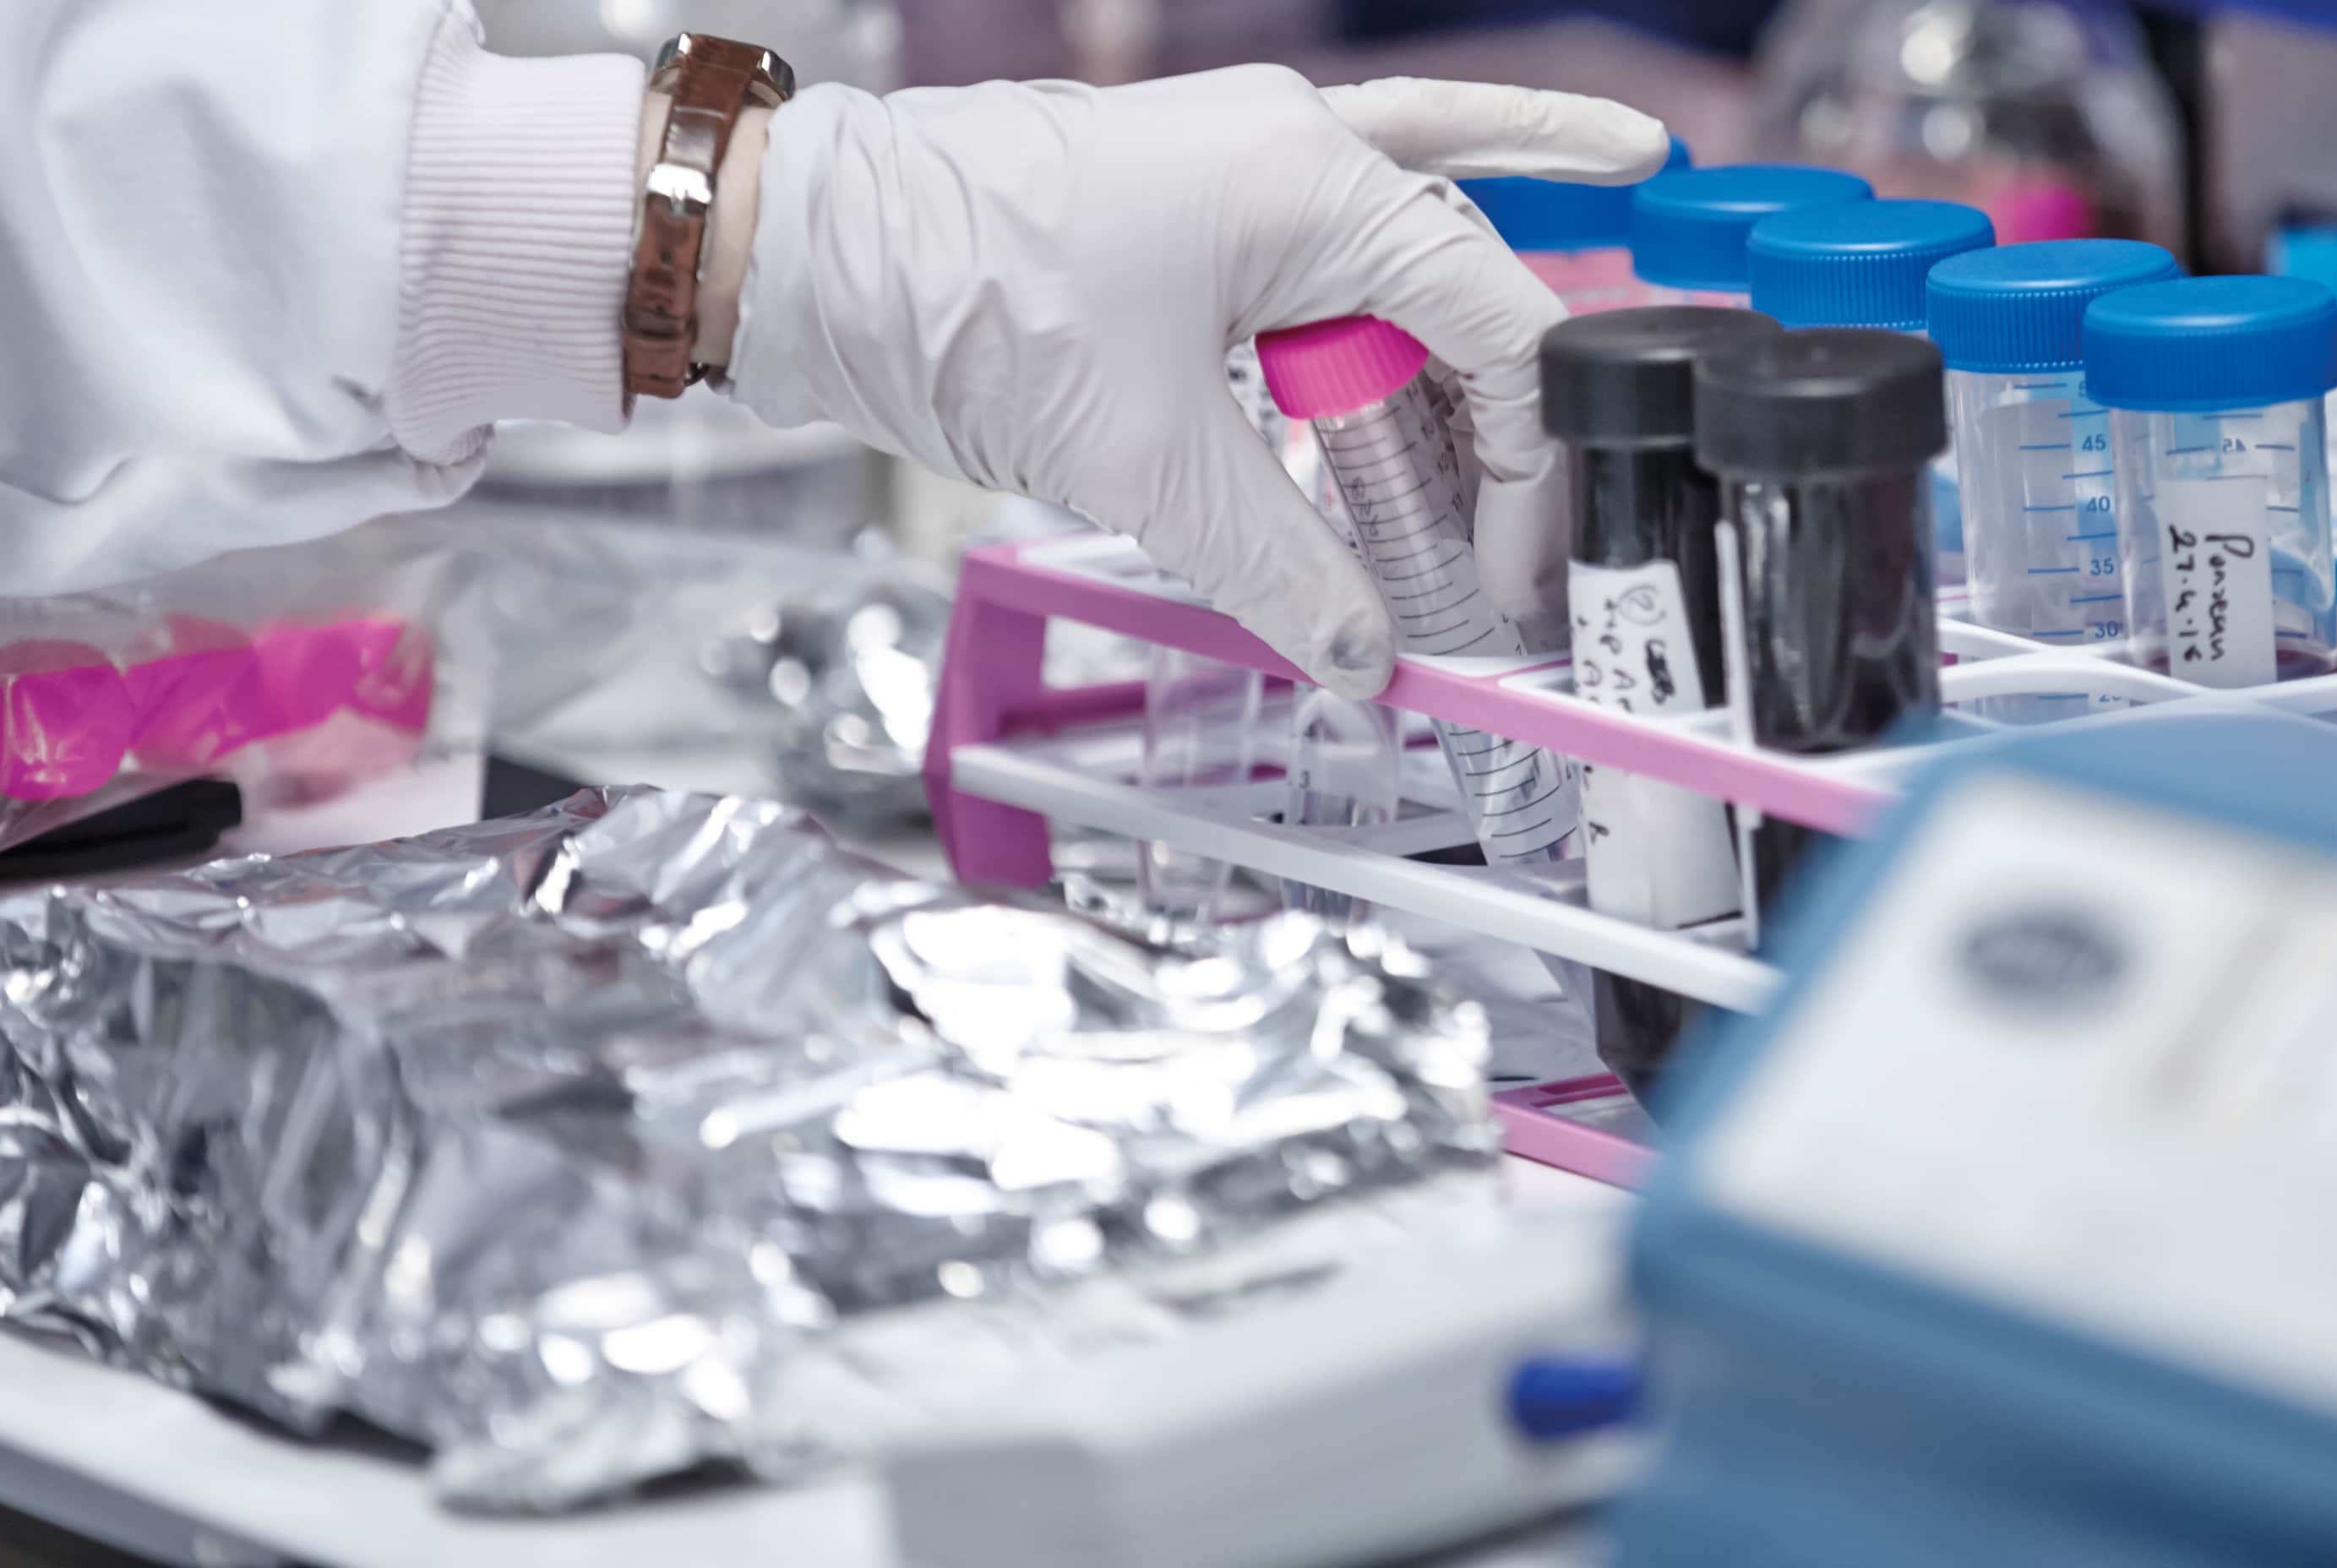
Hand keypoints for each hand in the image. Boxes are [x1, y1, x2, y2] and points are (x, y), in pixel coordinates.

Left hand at [724, 67, 1666, 697]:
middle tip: (1515, 549)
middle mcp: (1302, 145)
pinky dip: (1414, 277)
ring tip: (1503, 478)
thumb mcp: (1145, 465)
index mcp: (1316, 187)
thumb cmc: (959, 301)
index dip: (1529, 465)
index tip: (1512, 567)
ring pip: (1426, 248)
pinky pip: (1357, 217)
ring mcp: (1255, 152)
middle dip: (1506, 426)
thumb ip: (1280, 566)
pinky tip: (1502, 260)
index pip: (1500, 329)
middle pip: (1470, 294)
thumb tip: (1365, 654)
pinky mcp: (1206, 186)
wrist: (808, 248)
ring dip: (1468, 363)